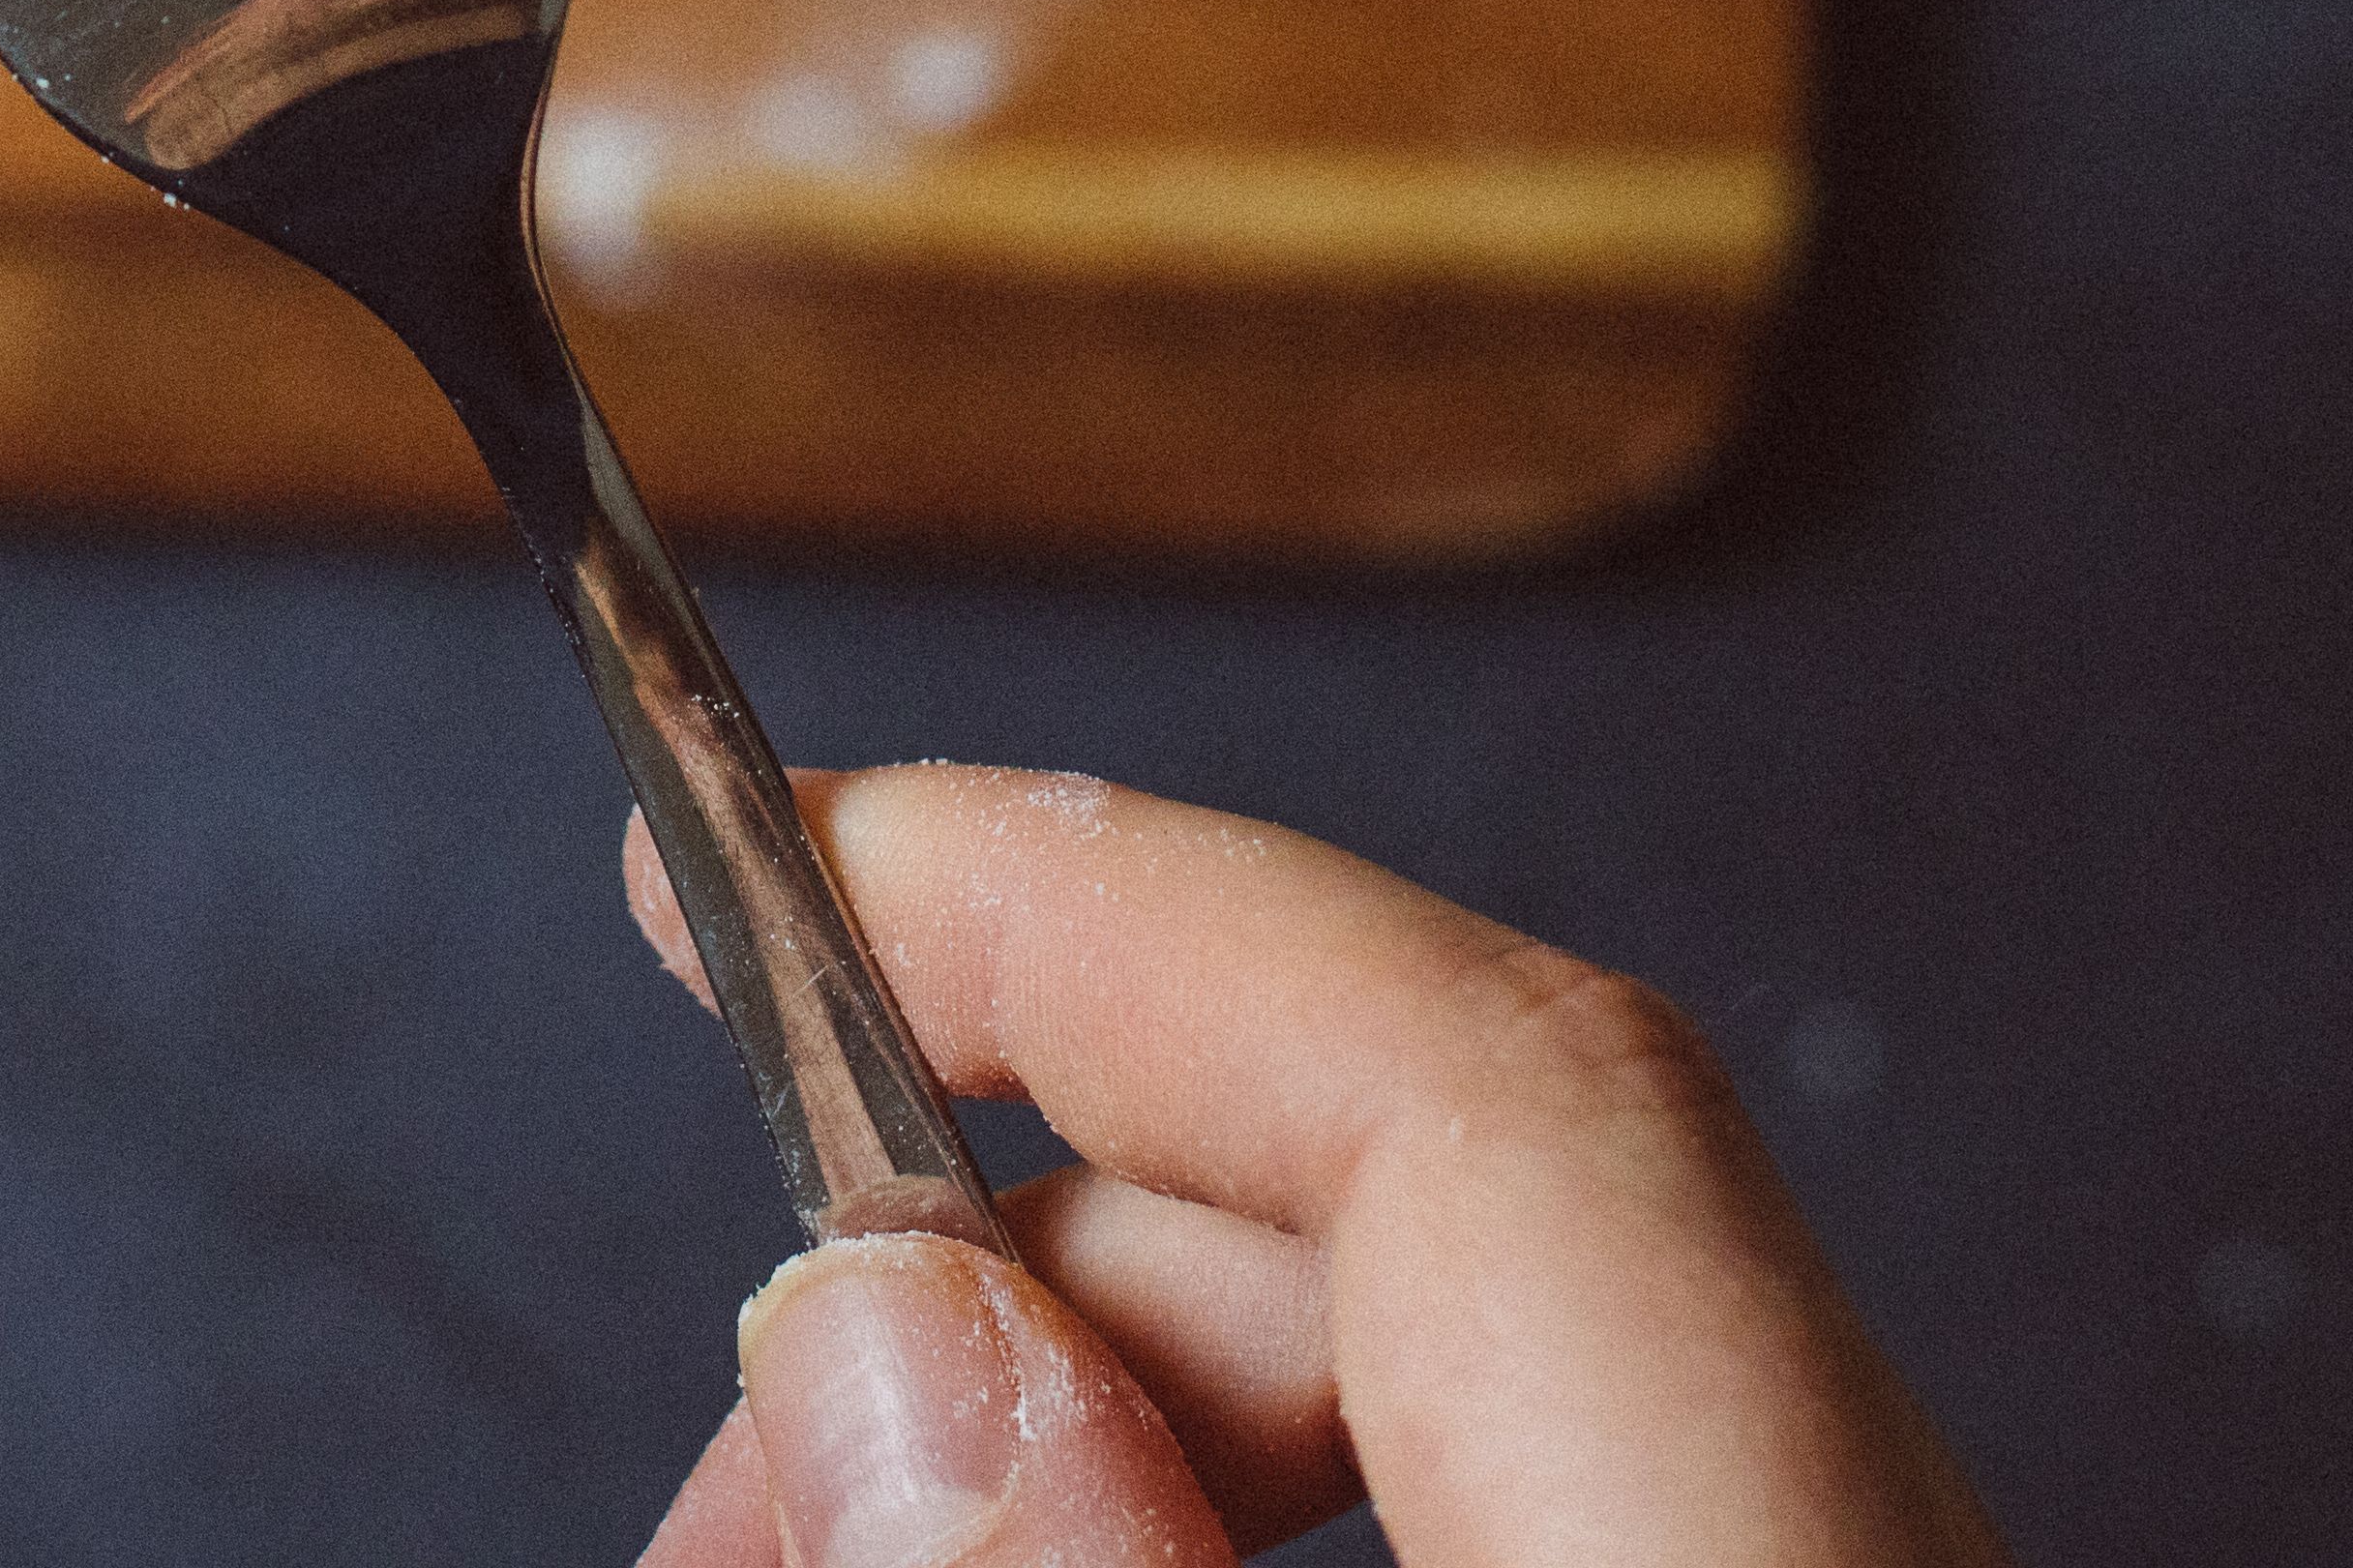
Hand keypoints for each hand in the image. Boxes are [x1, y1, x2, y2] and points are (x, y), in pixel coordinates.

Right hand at [627, 769, 2004, 1567]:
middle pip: (1491, 1229)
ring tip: (857, 1540)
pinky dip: (1320, 1521)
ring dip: (1142, 1417)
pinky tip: (1104, 1563)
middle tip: (754, 1435)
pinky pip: (1598, 1516)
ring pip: (1525, 1396)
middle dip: (1052, 1251)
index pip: (1503, 1096)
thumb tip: (885, 1333)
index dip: (1108, 908)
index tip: (791, 855)